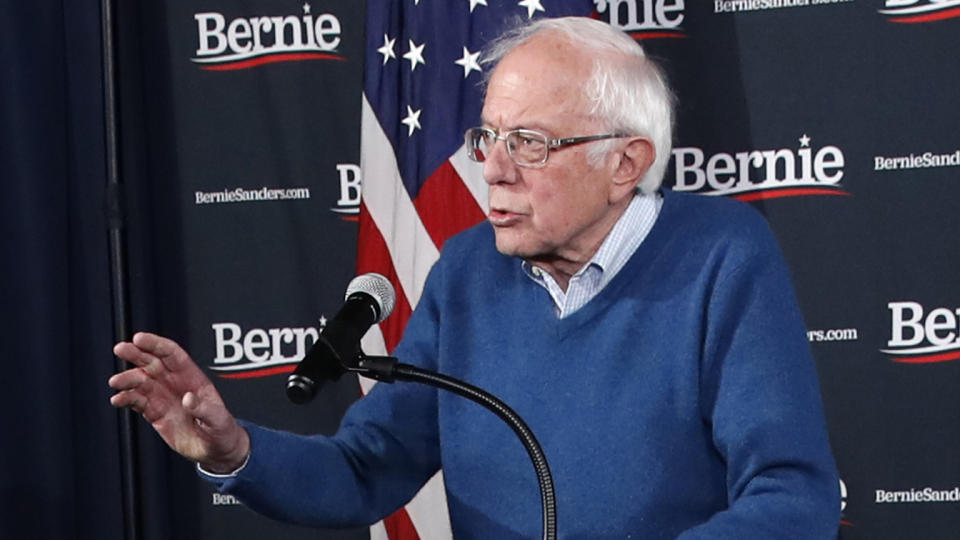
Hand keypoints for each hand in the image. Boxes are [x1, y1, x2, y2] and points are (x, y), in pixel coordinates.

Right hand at [109, 332, 249, 472]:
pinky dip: (126, 399)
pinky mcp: (154, 412)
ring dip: (127, 379)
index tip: (139, 338)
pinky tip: (118, 399)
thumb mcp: (218, 419)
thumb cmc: (221, 429)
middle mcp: (174, 383)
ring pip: (140, 381)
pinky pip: (137, 401)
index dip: (156, 344)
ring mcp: (163, 396)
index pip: (172, 354)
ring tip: (117, 382)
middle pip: (152, 362)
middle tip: (121, 349)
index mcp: (192, 376)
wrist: (215, 449)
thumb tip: (188, 398)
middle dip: (136, 354)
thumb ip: (203, 408)